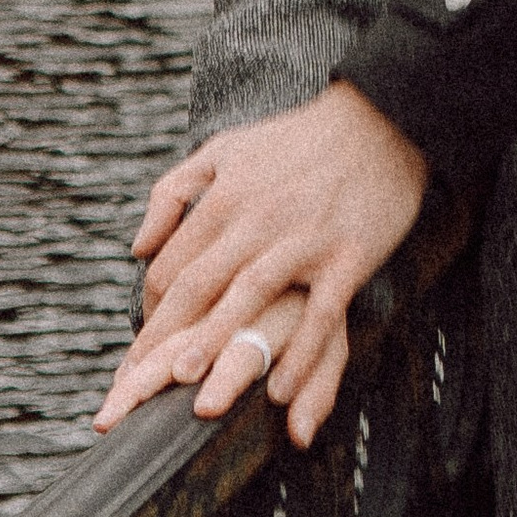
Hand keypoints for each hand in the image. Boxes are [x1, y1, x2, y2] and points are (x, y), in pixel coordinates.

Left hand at [93, 87, 426, 446]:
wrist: (379, 121)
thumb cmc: (296, 140)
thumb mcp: (225, 149)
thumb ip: (174, 192)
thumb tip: (137, 248)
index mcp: (226, 195)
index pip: (172, 264)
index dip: (151, 312)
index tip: (145, 349)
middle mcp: (258, 217)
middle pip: (200, 284)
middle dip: (166, 339)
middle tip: (141, 389)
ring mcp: (304, 238)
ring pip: (250, 296)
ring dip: (218, 344)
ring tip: (195, 396)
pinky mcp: (348, 256)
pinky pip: (319, 312)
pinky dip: (299, 353)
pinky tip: (279, 391)